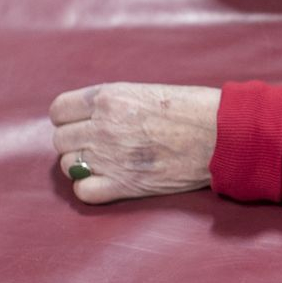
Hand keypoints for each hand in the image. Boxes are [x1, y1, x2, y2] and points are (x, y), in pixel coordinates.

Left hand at [49, 82, 219, 203]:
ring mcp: (110, 157)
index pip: (59, 110)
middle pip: (61, 139)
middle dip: (77, 142)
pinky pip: (83, 191)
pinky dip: (90, 188)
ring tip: (107, 161)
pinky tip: (108, 180)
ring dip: (83, 165)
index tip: (83, 123)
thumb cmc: (192, 108)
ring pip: (68, 165)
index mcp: (108, 97)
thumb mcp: (144, 91)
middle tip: (101, 144)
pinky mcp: (124, 184)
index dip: (69, 118)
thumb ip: (112, 104)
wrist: (222, 134)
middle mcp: (102, 127)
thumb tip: (89, 118)